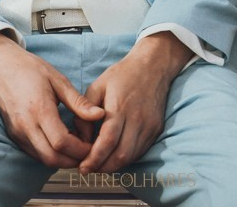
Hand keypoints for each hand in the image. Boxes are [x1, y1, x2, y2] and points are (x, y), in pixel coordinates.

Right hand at [0, 32, 104, 167]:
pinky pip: (34, 153)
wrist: (1, 67)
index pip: (61, 142)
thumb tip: (100, 115)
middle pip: (52, 158)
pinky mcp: (14, 136)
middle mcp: (26, 126)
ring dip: (62, 159)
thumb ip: (78, 102)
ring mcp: (18, 133)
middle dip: (73, 160)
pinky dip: (50, 154)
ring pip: (42, 159)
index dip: (80, 149)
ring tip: (76, 146)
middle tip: (88, 151)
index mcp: (39, 109)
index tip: (93, 145)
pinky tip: (60, 142)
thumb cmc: (31, 69)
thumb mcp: (58, 80)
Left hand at [74, 31, 191, 173]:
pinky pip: (140, 151)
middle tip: (89, 169)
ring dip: (114, 166)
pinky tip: (115, 156)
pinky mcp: (156, 129)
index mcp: (120, 106)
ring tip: (100, 165)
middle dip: (103, 168)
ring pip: (132, 157)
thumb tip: (79, 137)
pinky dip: (127, 159)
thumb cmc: (122, 74)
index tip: (83, 167)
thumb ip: (85, 112)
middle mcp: (137, 119)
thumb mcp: (97, 86)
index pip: (108, 141)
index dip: (95, 158)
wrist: (153, 66)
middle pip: (121, 155)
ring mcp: (149, 126)